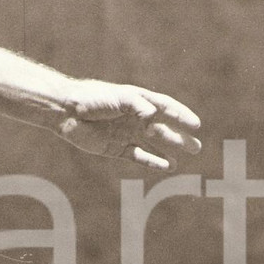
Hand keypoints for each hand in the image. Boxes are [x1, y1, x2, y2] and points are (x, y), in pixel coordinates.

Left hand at [57, 80, 200, 170]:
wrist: (67, 112)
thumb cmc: (92, 99)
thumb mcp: (118, 97)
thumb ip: (137, 105)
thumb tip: (155, 115)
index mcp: (138, 101)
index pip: (166, 108)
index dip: (181, 116)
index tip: (196, 125)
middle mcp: (135, 118)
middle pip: (163, 128)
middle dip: (180, 136)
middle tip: (197, 147)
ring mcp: (127, 134)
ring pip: (154, 143)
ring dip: (170, 149)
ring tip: (186, 156)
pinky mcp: (117, 149)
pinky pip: (139, 156)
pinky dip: (152, 161)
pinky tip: (166, 166)